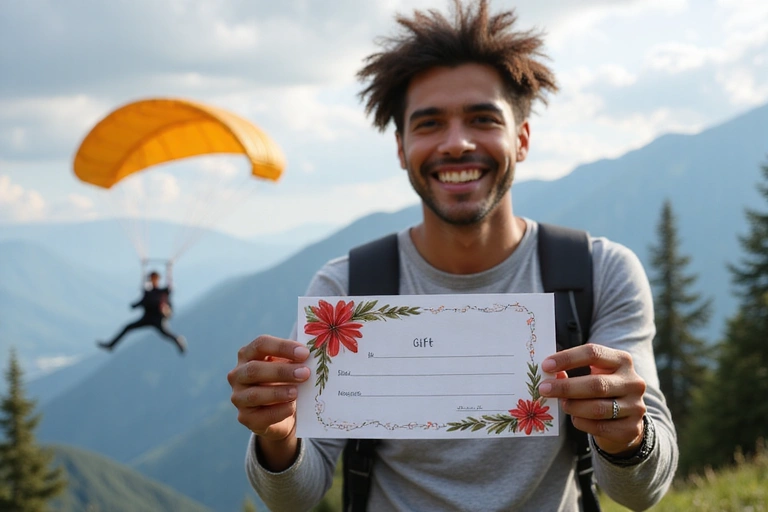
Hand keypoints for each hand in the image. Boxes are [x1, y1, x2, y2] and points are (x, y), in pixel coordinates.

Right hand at [227, 335, 310, 469]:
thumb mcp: (289, 366)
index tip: (305, 353)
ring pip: (254, 394)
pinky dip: (278, 411)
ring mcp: (238, 397)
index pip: (260, 344)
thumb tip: (314, 356)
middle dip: (282, 371)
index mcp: (248, 354)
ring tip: (297, 392)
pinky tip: (291, 408)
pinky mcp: (245, 417)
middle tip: (305, 373)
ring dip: (278, 392)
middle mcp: (238, 374)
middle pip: (255, 369)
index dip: (282, 347)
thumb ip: (296, 360)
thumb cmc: (285, 381)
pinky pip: (260, 416)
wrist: (282, 413)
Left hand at [538, 344, 646, 455]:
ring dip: (573, 407)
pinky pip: (599, 427)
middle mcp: (633, 382)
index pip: (593, 353)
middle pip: (596, 384)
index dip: (567, 358)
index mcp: (622, 360)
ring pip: (597, 409)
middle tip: (543, 389)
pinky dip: (581, 422)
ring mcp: (635, 407)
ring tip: (562, 404)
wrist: (626, 419)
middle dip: (565, 387)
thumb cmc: (602, 390)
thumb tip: (549, 372)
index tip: (545, 365)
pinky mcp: (631, 429)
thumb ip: (573, 370)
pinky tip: (575, 418)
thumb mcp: (593, 374)